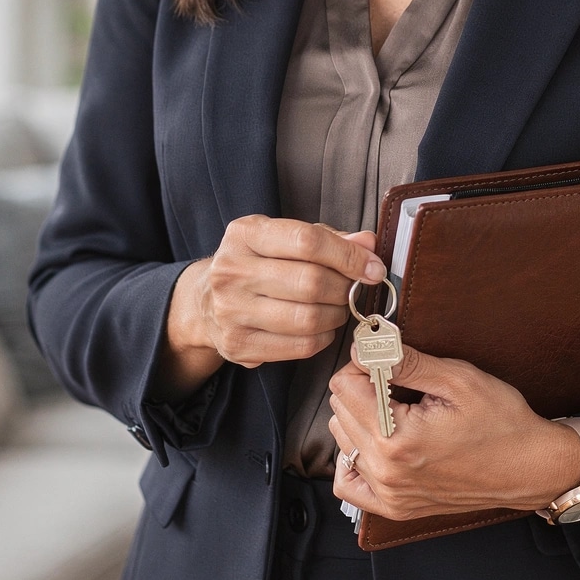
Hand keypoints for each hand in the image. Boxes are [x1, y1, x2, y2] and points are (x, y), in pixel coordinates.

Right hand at [155, 220, 383, 398]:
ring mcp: (231, 310)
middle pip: (310, 282)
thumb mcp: (284, 238)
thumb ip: (328, 238)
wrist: (205, 301)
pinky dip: (322, 338)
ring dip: (336, 315)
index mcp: (246, 233)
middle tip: (353, 289)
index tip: (373, 267)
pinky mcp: (238, 344)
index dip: (349, 255)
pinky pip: (299, 346)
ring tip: (337, 307)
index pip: (307, 241)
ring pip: (308, 318)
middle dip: (344, 288)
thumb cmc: (257, 263)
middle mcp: (232, 270)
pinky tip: (322, 328)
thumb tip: (368, 242)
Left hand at [329, 347, 579, 519]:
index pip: (344, 385)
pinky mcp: (395, 506)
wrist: (529, 466)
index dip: (365, 363)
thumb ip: (404, 362)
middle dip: (362, 387)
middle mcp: (385, 472)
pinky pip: (348, 483)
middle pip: (339, 410)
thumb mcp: (457, 379)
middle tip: (399, 383)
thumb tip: (364, 348)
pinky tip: (376, 441)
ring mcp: (389, 494)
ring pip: (342, 440)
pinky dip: (353, 458)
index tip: (388, 360)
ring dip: (360, 418)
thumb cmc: (501, 422)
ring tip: (396, 410)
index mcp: (396, 439)